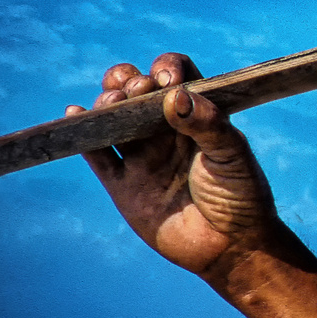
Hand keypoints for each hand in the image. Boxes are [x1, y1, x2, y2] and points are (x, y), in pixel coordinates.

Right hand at [70, 53, 274, 279]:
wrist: (231, 248)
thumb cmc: (242, 197)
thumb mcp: (233, 156)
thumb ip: (208, 124)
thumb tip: (175, 95)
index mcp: (198, 116)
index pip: (176, 76)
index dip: (166, 69)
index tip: (165, 80)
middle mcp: (167, 131)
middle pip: (136, 90)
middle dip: (128, 81)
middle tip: (135, 91)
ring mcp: (143, 156)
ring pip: (112, 117)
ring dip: (105, 103)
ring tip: (110, 105)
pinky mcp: (123, 185)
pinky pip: (97, 155)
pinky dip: (82, 136)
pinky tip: (75, 115)